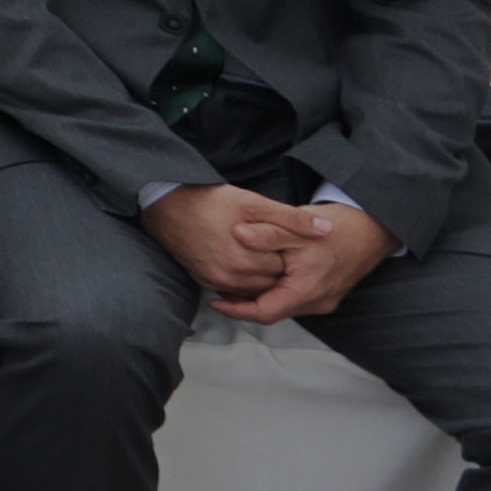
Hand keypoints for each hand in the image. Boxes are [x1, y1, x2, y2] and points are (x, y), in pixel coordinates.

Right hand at [141, 181, 292, 302]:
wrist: (163, 204)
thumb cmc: (209, 201)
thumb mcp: (253, 203)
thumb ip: (292, 219)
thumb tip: (327, 230)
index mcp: (247, 262)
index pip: (285, 270)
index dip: (290, 255)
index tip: (287, 241)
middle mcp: (231, 279)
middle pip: (271, 284)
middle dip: (278, 269)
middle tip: (278, 247)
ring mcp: (215, 281)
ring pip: (253, 289)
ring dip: (261, 276)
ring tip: (262, 253)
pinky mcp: (202, 280)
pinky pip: (232, 289)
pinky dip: (243, 280)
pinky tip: (244, 262)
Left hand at [213, 195, 395, 322]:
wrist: (373, 228)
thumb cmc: (335, 227)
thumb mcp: (296, 226)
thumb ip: (267, 233)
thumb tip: (237, 234)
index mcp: (307, 290)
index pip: (265, 312)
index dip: (236, 310)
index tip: (214, 302)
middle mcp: (318, 302)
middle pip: (273, 312)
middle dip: (245, 304)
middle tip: (218, 289)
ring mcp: (325, 300)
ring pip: (284, 306)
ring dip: (261, 298)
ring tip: (234, 283)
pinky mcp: (328, 293)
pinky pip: (295, 300)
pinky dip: (276, 292)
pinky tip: (261, 276)